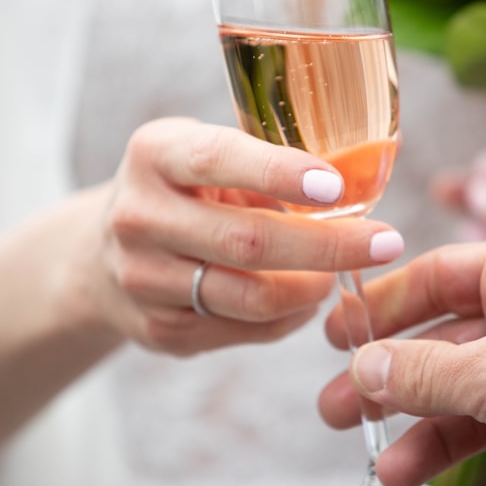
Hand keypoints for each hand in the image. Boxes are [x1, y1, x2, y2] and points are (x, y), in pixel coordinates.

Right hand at [77, 117, 404, 355]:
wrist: (99, 255)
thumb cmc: (182, 190)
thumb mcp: (206, 155)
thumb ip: (266, 160)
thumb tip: (364, 171)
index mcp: (155, 154)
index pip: (219, 160)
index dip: (281, 174)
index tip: (336, 186)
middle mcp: (139, 216)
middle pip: (247, 242)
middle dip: (328, 245)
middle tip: (386, 241)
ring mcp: (145, 280)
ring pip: (251, 298)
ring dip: (313, 287)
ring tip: (342, 269)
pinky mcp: (161, 331)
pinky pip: (246, 331)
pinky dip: (290, 315)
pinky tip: (305, 297)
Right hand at [318, 238, 485, 485]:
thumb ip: (421, 371)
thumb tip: (362, 367)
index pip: (436, 277)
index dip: (383, 307)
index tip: (338, 335)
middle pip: (446, 346)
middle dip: (395, 386)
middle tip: (341, 411)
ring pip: (475, 399)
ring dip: (436, 437)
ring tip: (394, 472)